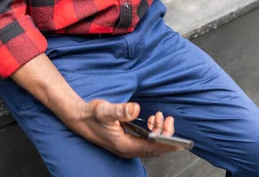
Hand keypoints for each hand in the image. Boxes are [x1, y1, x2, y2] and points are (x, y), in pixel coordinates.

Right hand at [67, 100, 183, 158]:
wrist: (78, 118)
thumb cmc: (91, 114)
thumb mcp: (104, 110)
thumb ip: (120, 110)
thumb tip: (135, 109)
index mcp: (124, 145)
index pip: (152, 148)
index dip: (167, 144)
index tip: (180, 140)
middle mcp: (127, 149)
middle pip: (153, 149)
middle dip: (165, 136)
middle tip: (169, 120)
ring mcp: (126, 146)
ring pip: (150, 146)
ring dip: (159, 133)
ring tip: (160, 117)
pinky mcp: (125, 141)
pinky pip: (144, 141)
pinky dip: (152, 132)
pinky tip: (151, 120)